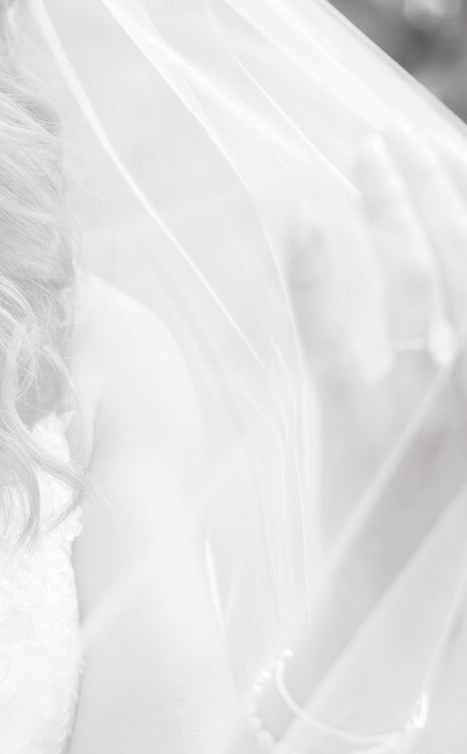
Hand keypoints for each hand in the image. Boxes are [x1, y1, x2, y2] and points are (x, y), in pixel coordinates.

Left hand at [287, 124, 466, 594]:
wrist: (391, 614)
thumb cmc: (437, 530)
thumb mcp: (456, 439)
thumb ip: (450, 358)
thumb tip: (443, 297)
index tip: (448, 152)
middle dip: (434, 185)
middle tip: (391, 139)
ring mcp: (426, 405)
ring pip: (417, 277)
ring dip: (387, 203)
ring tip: (363, 153)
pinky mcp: (355, 426)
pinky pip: (333, 330)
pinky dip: (316, 269)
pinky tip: (302, 217)